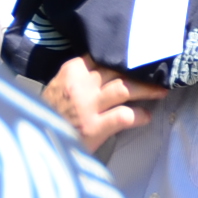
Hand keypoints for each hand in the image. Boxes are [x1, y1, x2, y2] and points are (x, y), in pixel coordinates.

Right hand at [45, 54, 165, 153]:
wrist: (36, 141)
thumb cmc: (51, 113)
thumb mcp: (60, 86)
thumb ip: (82, 76)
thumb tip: (111, 67)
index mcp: (72, 71)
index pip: (103, 56)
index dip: (125, 57)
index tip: (142, 57)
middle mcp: (80, 85)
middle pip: (119, 71)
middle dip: (142, 72)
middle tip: (159, 74)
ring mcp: (87, 106)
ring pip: (125, 88)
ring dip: (147, 89)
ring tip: (160, 91)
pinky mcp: (94, 127)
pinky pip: (125, 115)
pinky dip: (139, 115)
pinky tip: (145, 117)